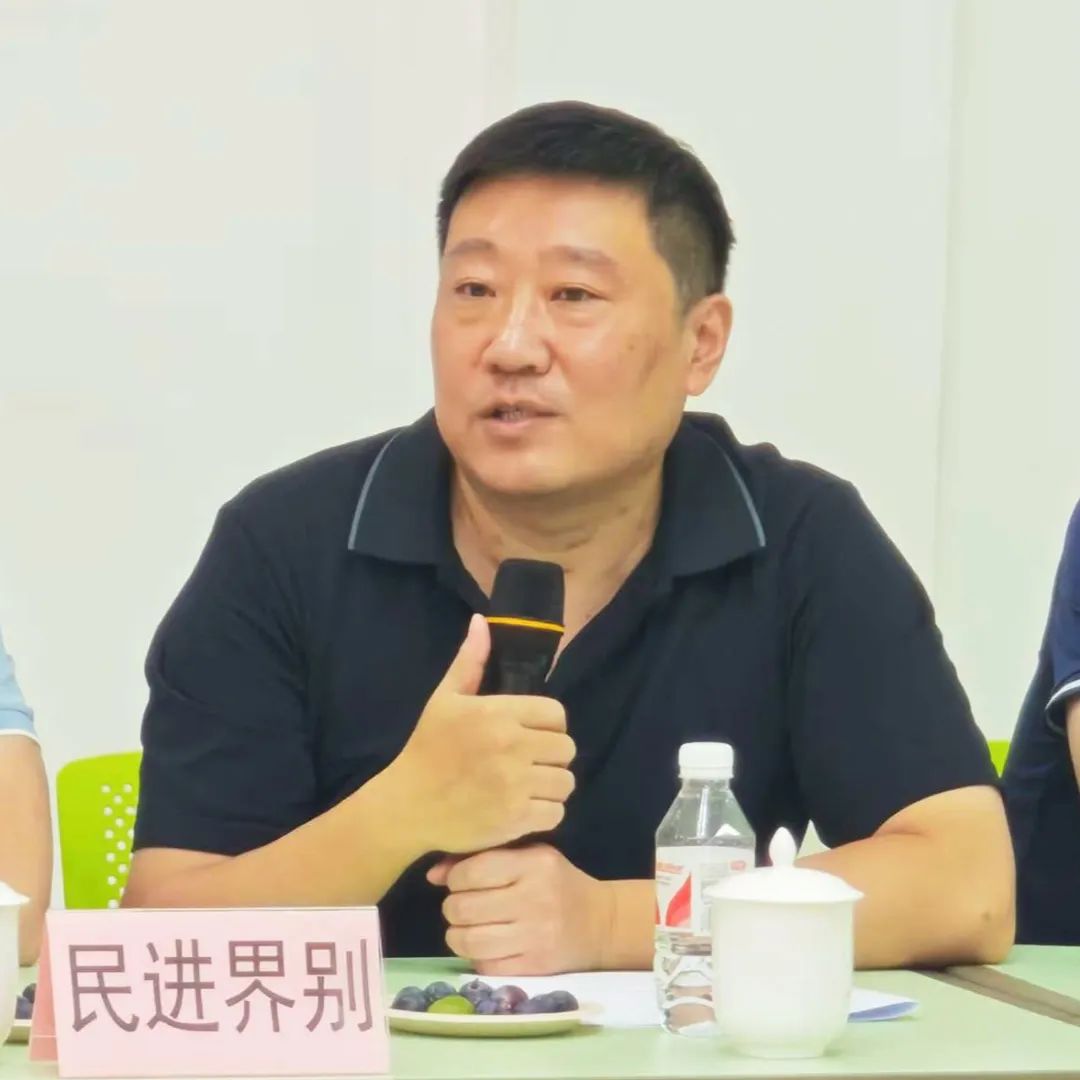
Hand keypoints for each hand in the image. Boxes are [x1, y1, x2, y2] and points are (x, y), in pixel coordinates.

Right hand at [385, 615, 576, 855]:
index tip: (533, 733)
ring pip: (565, 782)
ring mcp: (515, 787)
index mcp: (497, 714)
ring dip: (552, 784)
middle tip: (530, 761)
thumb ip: (470, 660)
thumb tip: (482, 621)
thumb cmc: (426, 748)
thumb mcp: (444, 698)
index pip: (556, 714)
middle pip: (566, 749)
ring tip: (530, 785)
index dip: (550, 724)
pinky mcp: (515, 820)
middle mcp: (511, 748)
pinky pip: (556, 813)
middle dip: (552, 754)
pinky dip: (545, 812)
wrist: (405, 806)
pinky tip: (525, 807)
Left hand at [426, 843, 613, 975]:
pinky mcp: (535, 967)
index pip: (472, 871)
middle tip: (461, 906)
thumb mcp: (527, 857)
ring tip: (466, 928)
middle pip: (464, 907)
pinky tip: (485, 946)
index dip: (455, 878)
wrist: (600, 924)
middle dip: (453, 907)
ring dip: (457, 935)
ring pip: (469, 941)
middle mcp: (535, 899)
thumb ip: (480, 858)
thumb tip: (433, 875)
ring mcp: (535, 937)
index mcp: (533, 864)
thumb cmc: (555, 882)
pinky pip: (485, 966)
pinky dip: (475, 957)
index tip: (460, 881)